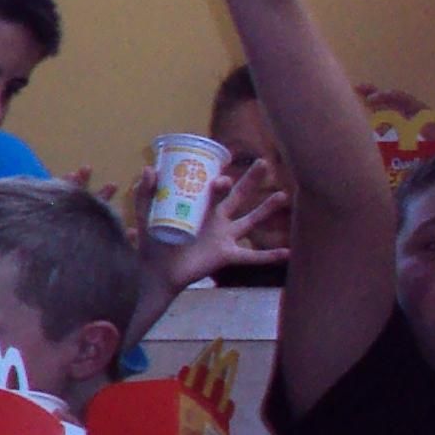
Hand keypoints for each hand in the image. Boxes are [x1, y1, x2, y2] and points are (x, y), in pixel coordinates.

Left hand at [149, 158, 292, 287]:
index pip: (213, 187)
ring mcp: (225, 237)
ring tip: (284, 196)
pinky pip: (253, 256)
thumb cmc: (152, 243)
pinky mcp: (227, 255)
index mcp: (199, 207)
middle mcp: (216, 219)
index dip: (220, 178)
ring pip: (251, 220)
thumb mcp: (146, 215)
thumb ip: (145, 194)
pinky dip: (271, 255)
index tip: (224, 172)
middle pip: (238, 196)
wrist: (156, 272)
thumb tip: (148, 168)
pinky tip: (290, 252)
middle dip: (251, 180)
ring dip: (267, 209)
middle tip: (264, 163)